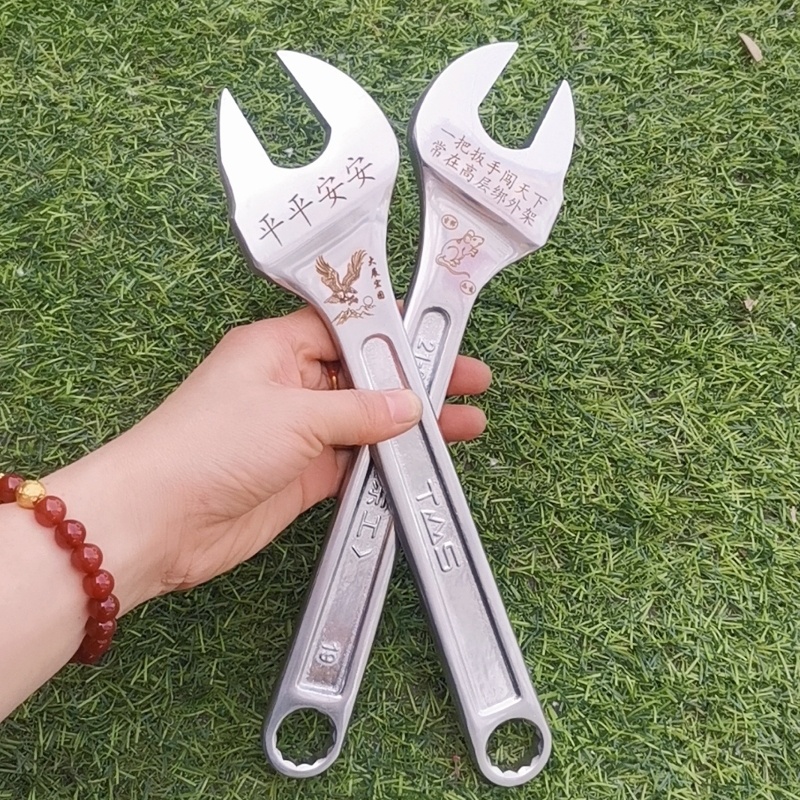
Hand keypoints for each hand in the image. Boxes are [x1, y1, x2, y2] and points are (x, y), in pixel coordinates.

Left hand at [48, 306, 490, 607]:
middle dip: (416, 379)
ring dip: (411, 425)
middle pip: (365, 375)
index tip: (438, 333)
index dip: (393, 331)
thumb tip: (409, 405)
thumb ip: (359, 410)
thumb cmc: (210, 445)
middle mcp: (289, 384)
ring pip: (367, 421)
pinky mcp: (302, 475)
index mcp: (277, 346)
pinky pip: (356, 462)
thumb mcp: (295, 413)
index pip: (347, 327)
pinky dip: (388, 462)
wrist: (160, 522)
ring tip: (466, 423)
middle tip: (467, 379)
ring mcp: (298, 432)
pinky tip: (424, 459)